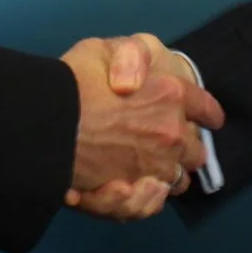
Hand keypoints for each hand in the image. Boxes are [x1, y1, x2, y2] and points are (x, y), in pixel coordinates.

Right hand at [61, 35, 221, 220]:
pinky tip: (130, 188)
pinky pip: (151, 203)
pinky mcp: (134, 194)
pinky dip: (144, 199)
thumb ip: (132, 56)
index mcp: (170, 94)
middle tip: (165, 146)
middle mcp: (171, 133)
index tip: (210, 119)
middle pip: (195, 150)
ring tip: (147, 172)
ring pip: (177, 180)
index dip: (208, 113)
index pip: (205, 107)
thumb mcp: (103, 49)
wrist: (42, 124)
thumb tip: (139, 82)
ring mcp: (155, 166)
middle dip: (186, 148)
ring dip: (167, 176)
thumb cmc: (70, 82)